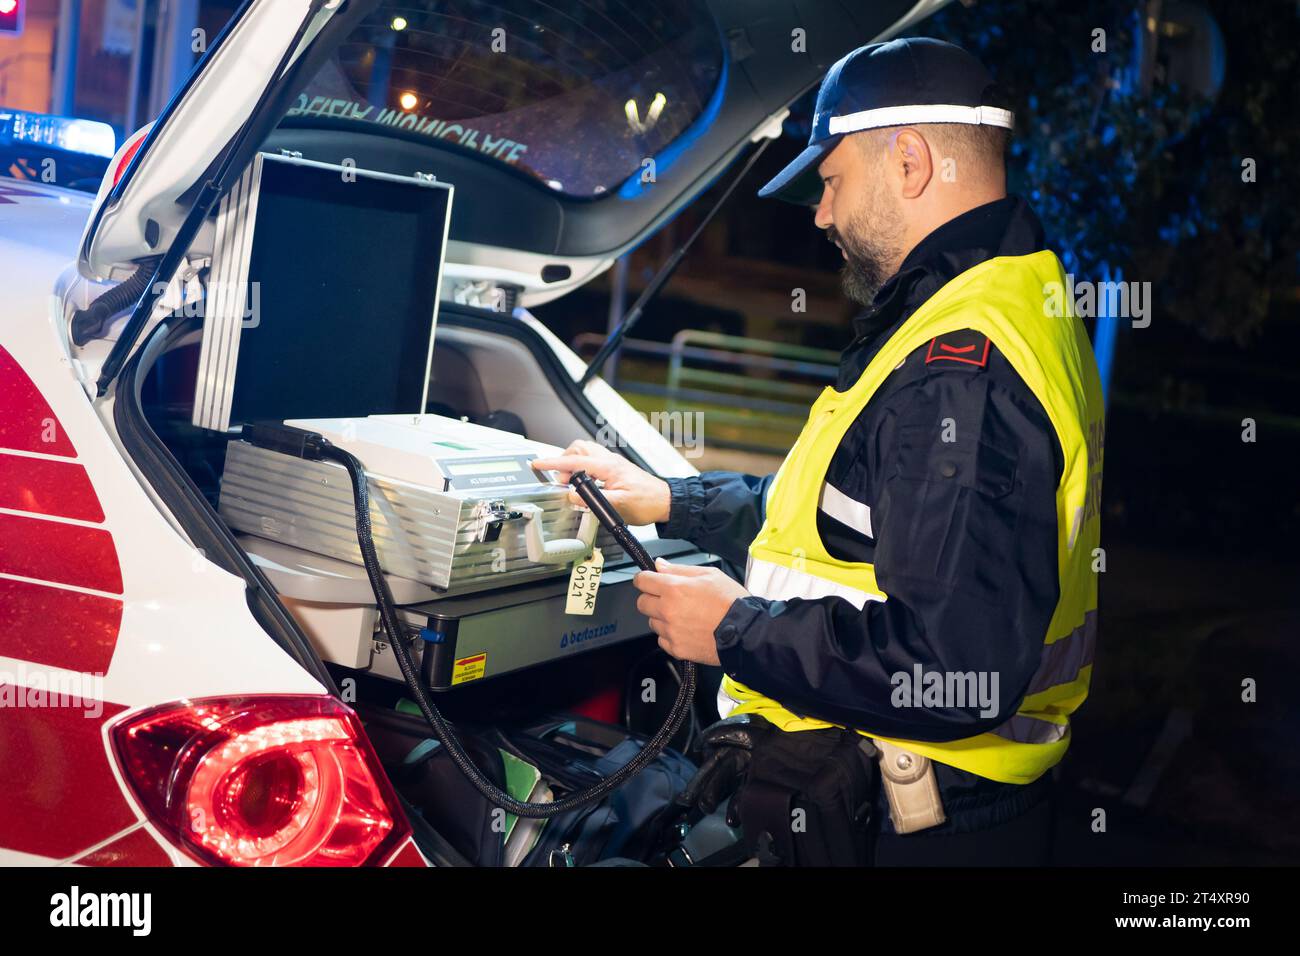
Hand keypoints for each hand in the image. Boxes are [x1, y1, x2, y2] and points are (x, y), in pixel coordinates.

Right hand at [530, 439, 671, 526]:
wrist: (666, 501)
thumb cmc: (647, 502)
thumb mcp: (619, 505)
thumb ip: (594, 500)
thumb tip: (573, 495)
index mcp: (608, 466)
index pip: (574, 460)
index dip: (553, 463)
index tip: (537, 464)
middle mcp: (609, 461)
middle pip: (577, 449)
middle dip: (562, 460)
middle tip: (558, 479)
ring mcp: (612, 463)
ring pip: (585, 452)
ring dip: (572, 463)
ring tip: (569, 482)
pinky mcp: (615, 469)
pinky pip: (592, 461)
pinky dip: (582, 468)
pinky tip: (585, 484)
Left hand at [633, 559, 748, 665]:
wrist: (746, 631)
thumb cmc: (732, 602)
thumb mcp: (709, 574)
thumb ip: (680, 569)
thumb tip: (660, 565)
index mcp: (674, 588)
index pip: (642, 580)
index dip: (645, 578)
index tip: (649, 580)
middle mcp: (668, 611)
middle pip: (642, 603)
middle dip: (652, 598)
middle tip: (670, 598)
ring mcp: (671, 632)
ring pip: (653, 622)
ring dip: (662, 618)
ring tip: (685, 616)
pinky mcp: (676, 649)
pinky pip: (662, 640)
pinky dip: (671, 635)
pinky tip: (688, 630)